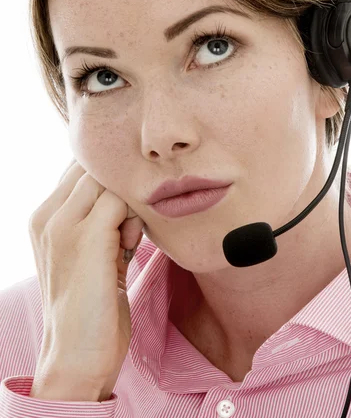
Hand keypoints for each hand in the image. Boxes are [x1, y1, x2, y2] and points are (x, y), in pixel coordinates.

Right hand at [28, 159, 144, 400]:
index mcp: (43, 216)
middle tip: (124, 227)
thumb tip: (126, 190)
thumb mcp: (88, 251)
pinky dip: (133, 221)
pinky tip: (129, 246)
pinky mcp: (88, 238)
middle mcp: (47, 216)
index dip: (108, 185)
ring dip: (127, 206)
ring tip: (125, 240)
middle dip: (118, 191)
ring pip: (108, 182)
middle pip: (94, 170)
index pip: (79, 169)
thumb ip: (98, 217)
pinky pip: (121, 202)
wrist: (77, 354)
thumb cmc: (90, 303)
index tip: (118, 216)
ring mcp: (64, 226)